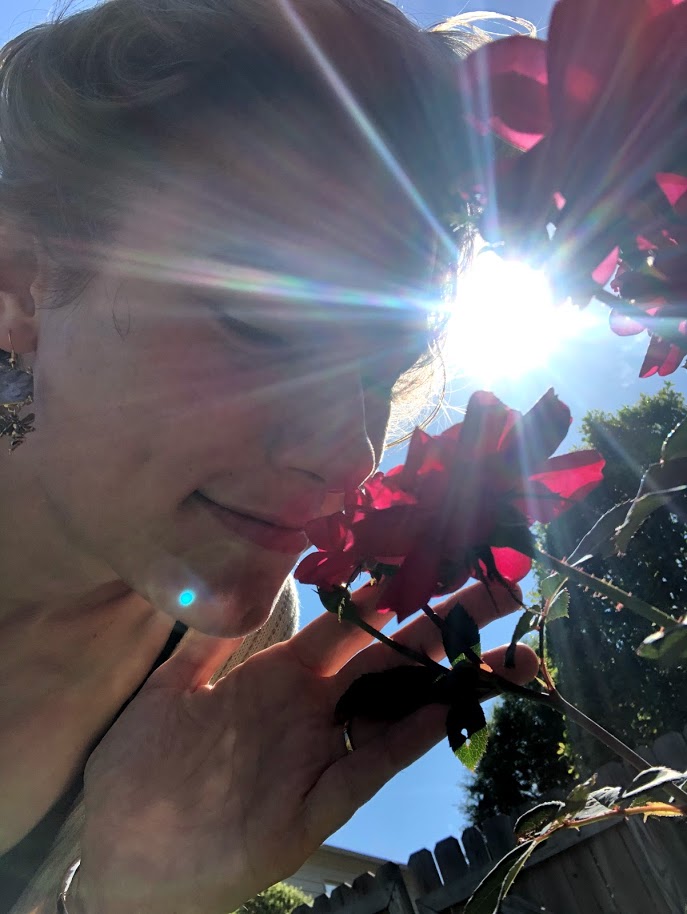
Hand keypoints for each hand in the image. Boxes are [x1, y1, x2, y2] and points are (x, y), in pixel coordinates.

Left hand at [76, 581, 537, 913]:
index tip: (430, 557)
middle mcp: (311, 707)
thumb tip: (242, 573)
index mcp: (277, 674)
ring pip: (400, 708)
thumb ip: (208, 639)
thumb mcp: (169, 692)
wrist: (128, 856)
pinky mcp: (319, 804)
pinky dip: (414, 737)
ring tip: (512, 653)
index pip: (347, 623)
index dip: (388, 592)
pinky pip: (373, 764)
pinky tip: (454, 709)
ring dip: (454, 680)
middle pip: (390, 656)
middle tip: (501, 589)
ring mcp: (322, 753)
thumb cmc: (142, 772)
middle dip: (444, 624)